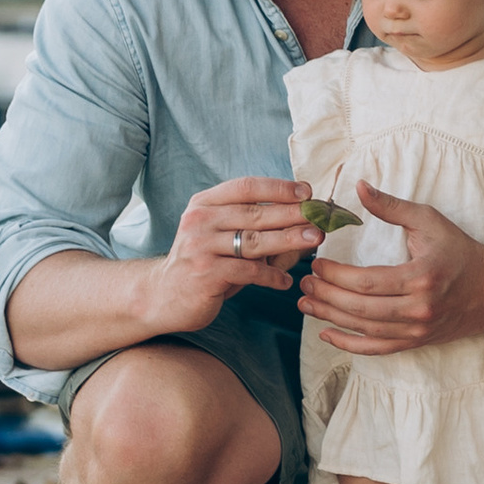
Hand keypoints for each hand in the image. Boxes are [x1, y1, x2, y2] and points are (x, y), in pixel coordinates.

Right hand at [151, 175, 322, 336]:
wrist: (162, 295)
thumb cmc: (202, 261)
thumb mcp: (217, 233)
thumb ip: (247, 223)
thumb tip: (297, 216)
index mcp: (205, 203)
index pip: (246, 187)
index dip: (278, 188)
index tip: (306, 191)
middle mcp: (200, 220)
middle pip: (255, 214)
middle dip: (292, 214)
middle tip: (320, 217)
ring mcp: (201, 247)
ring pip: (254, 242)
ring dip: (289, 241)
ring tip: (314, 241)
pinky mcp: (206, 274)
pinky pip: (247, 272)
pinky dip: (270, 276)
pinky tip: (285, 281)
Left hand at [300, 181, 483, 357]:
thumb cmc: (459, 250)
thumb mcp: (429, 220)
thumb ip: (391, 206)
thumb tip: (358, 187)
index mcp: (421, 277)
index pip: (368, 281)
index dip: (337, 276)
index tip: (317, 264)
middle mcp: (418, 309)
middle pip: (361, 309)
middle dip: (327, 297)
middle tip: (304, 283)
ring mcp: (417, 330)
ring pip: (364, 330)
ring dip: (330, 318)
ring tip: (306, 304)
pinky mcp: (415, 342)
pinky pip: (376, 349)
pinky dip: (349, 344)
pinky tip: (327, 333)